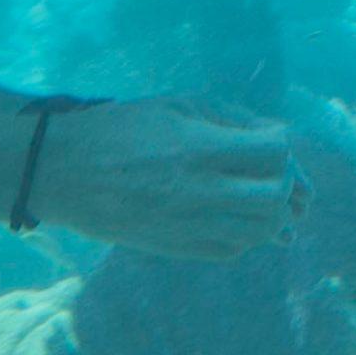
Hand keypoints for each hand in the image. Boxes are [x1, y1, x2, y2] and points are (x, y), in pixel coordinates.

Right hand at [35, 95, 302, 259]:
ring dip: (274, 215)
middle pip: (273, 198)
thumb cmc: (126, 126)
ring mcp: (186, 225)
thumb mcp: (180, 104)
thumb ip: (232, 119)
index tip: (274, 140)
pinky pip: (231, 250)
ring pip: (258, 232)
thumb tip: (279, 138)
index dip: (284, 146)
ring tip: (272, 201)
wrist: (67, 171)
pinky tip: (243, 218)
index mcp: (197, 148)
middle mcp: (196, 191)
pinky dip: (248, 235)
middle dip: (288, 184)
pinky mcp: (174, 249)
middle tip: (282, 175)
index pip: (273, 154)